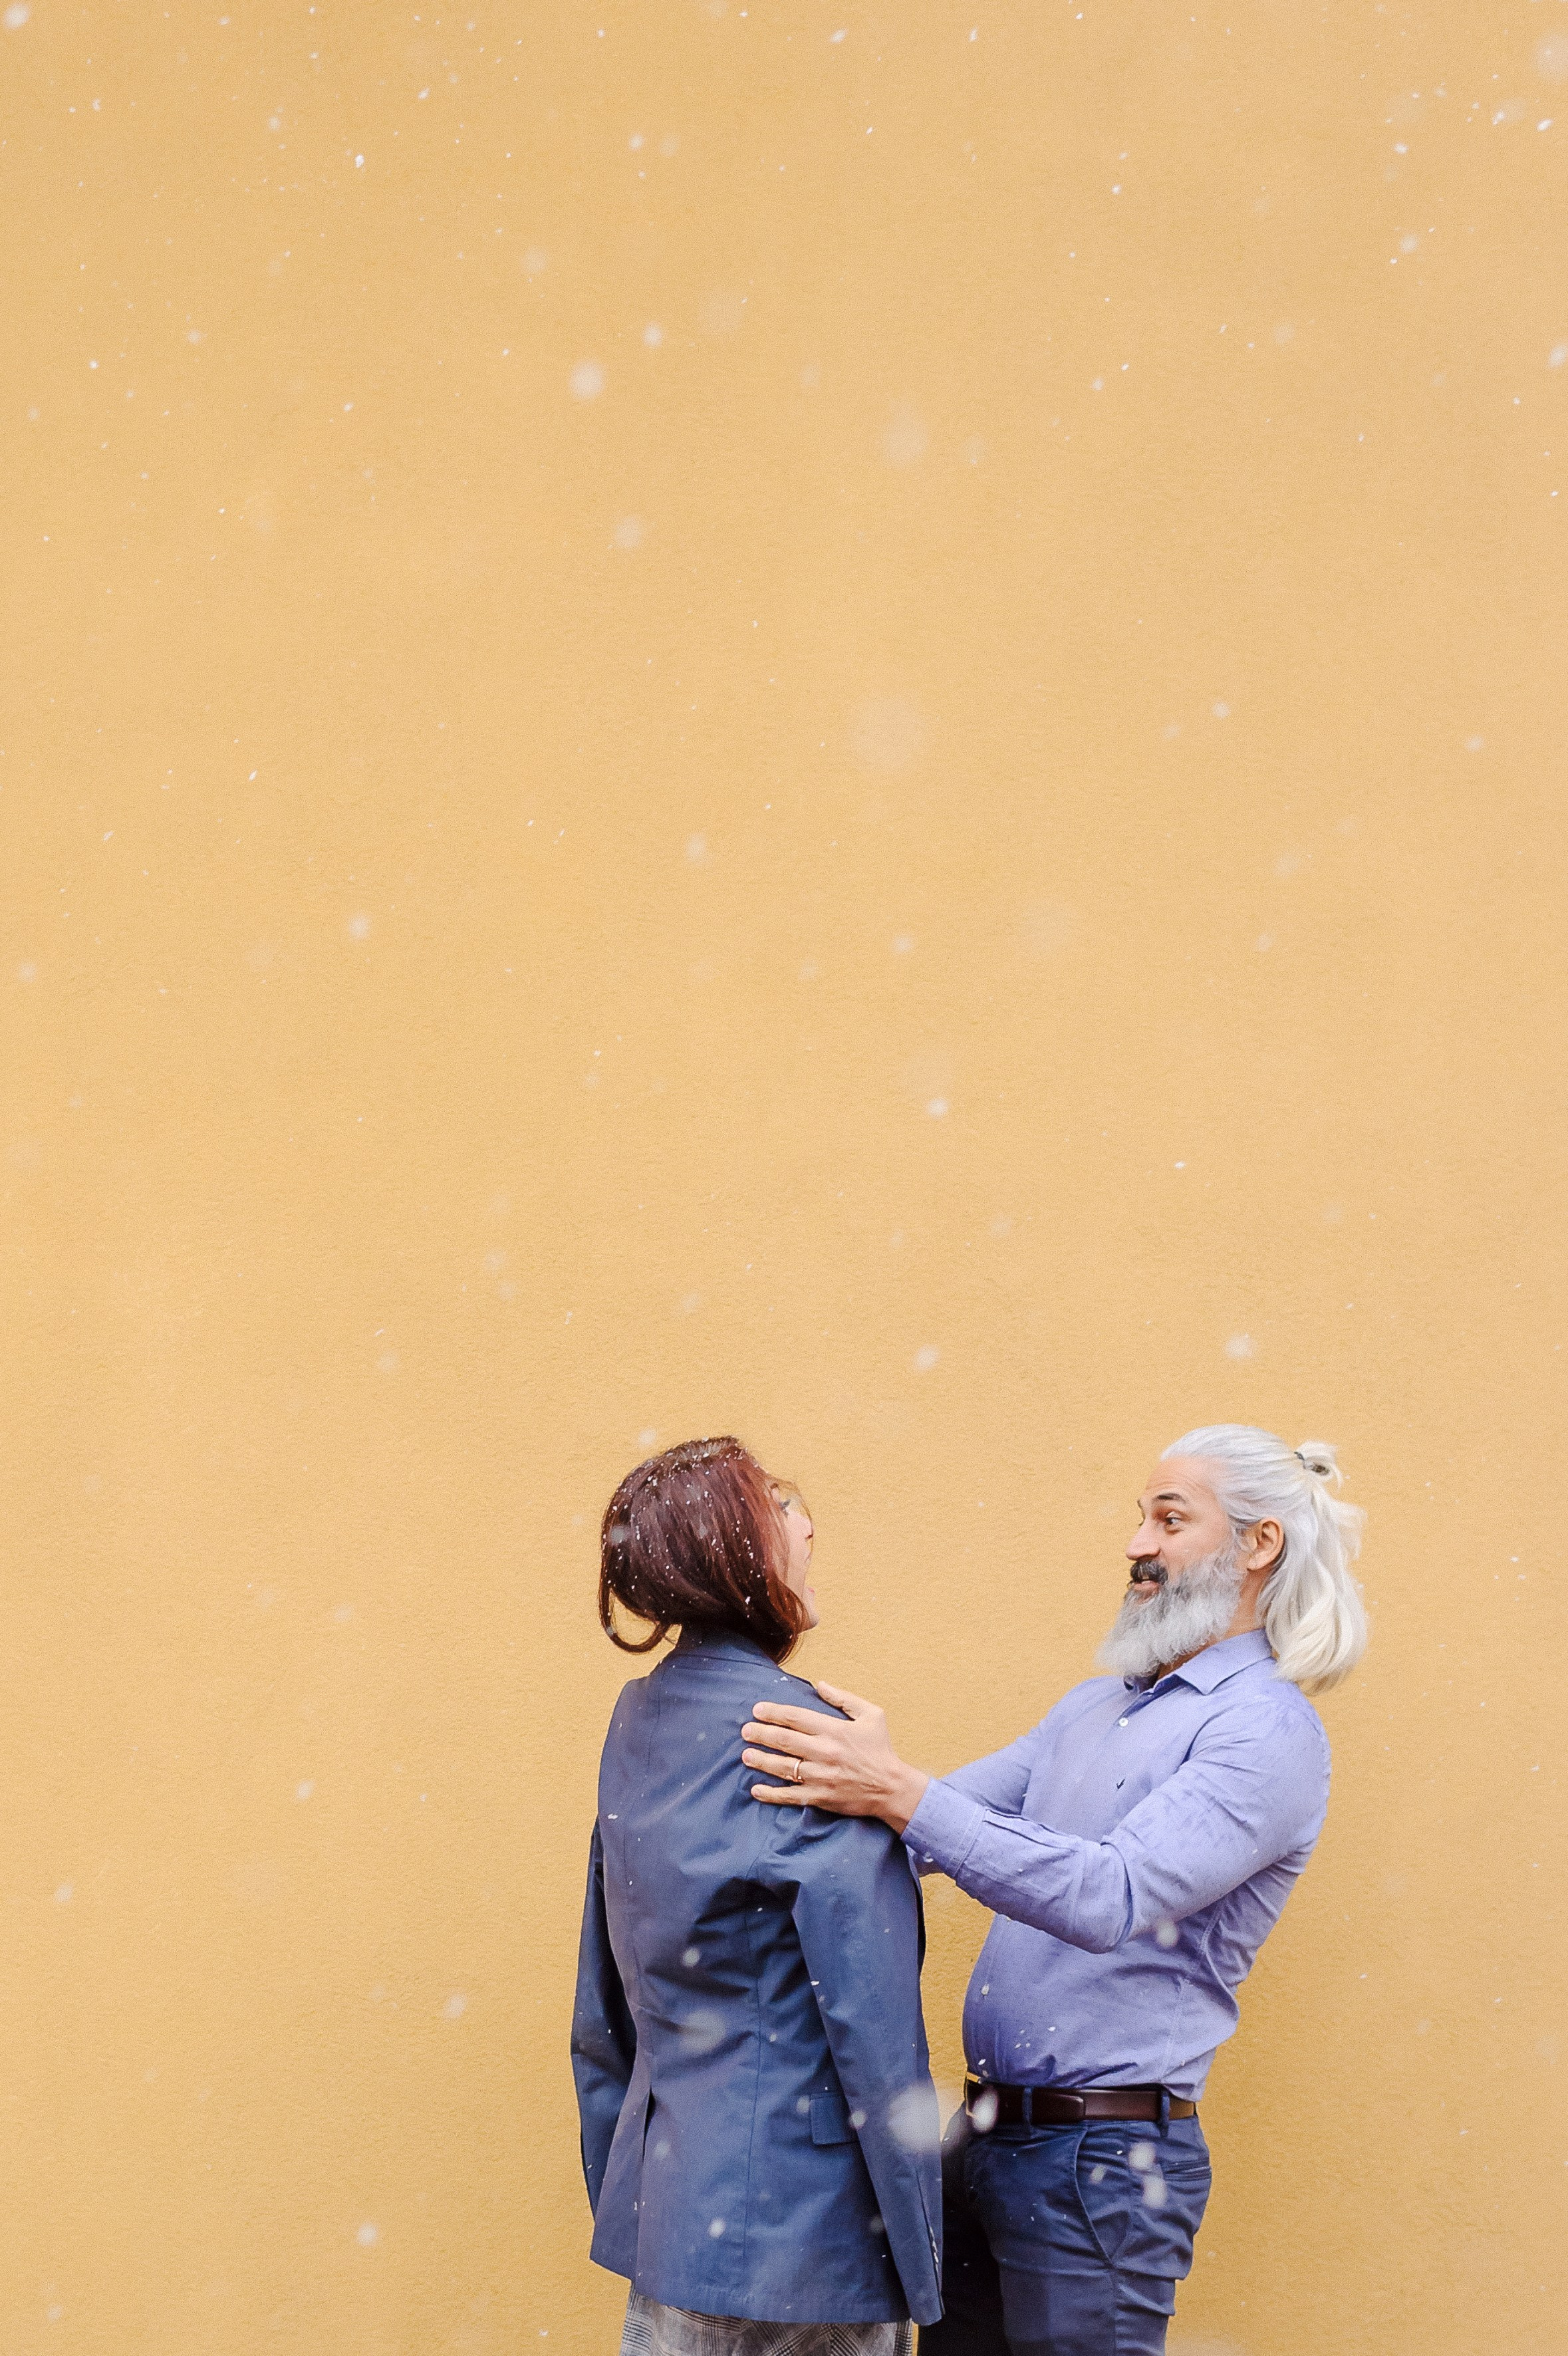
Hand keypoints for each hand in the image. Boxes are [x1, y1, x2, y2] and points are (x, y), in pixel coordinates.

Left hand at [741, 1681, 930, 1832]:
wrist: (892, 1788)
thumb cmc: (881, 1749)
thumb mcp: (872, 1715)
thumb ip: (844, 1698)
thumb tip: (820, 1683)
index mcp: (834, 1730)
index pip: (796, 1717)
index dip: (774, 1712)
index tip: (757, 1709)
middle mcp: (824, 1752)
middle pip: (784, 1740)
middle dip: (761, 1734)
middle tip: (745, 1731)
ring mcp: (820, 1777)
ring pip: (783, 1767)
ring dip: (761, 1761)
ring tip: (746, 1755)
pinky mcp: (820, 1797)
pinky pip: (790, 1796)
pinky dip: (771, 1794)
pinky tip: (755, 1790)